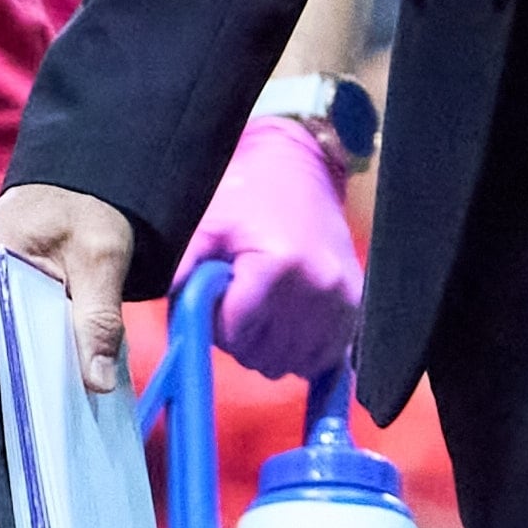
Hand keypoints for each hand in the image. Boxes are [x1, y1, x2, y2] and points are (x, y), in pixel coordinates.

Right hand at [0, 179, 136, 393]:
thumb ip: (99, 319)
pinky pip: (4, 331)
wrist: (82, 190)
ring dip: (23, 366)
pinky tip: (53, 379)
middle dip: (17, 374)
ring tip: (51, 408)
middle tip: (47, 417)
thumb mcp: (102, 259)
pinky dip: (29, 352)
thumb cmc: (86, 212)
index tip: (31, 406)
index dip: (6, 366)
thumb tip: (97, 381)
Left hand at [182, 117, 364, 380]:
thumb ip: (184, 273)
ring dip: (271, 349)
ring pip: (293, 363)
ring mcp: (341, 298)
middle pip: (264, 354)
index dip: (216, 324)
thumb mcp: (206, 226)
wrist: (299, 165)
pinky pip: (325, 356)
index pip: (234, 334)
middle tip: (238, 306)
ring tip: (263, 313)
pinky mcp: (356, 303)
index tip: (218, 300)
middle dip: (242, 339)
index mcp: (277, 264)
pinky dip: (302, 350)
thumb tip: (171, 319)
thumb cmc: (246, 194)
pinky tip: (289, 326)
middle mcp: (316, 286)